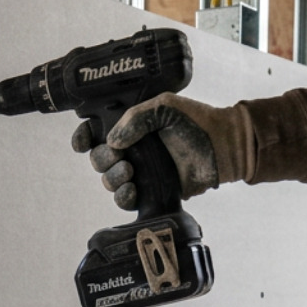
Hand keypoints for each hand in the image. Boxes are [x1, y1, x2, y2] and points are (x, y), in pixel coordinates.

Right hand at [71, 92, 236, 209]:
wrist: (224, 146)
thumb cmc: (197, 121)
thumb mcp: (165, 107)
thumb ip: (136, 118)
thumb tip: (112, 140)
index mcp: (131, 126)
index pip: (96, 132)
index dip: (83, 137)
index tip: (83, 143)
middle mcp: (132, 149)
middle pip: (98, 158)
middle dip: (102, 160)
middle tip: (121, 157)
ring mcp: (140, 171)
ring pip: (108, 180)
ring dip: (112, 178)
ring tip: (130, 173)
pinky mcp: (150, 191)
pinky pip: (124, 200)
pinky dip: (122, 197)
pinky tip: (132, 190)